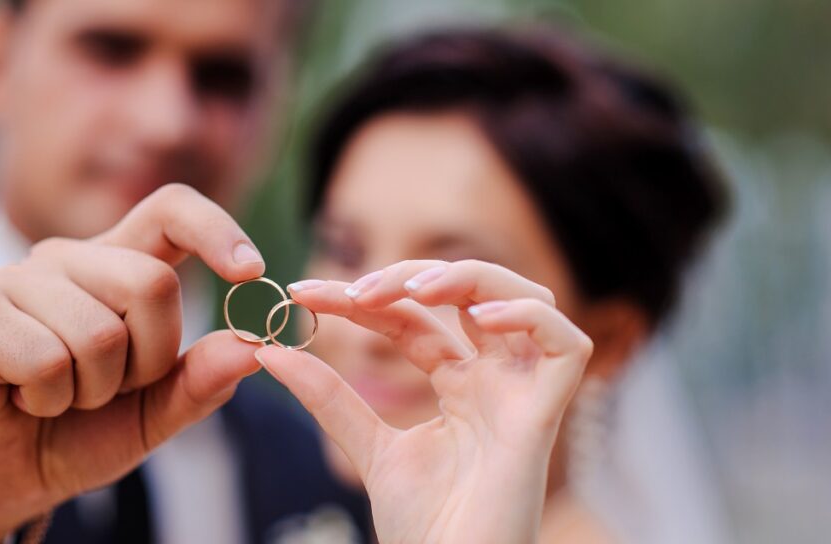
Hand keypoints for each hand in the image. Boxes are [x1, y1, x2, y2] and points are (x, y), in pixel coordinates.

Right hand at [0, 184, 265, 542]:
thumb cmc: (76, 434)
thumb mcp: (153, 415)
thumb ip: (200, 381)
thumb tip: (251, 346)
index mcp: (118, 266)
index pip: (171, 210)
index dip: (215, 229)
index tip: (251, 270)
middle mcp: (68, 258)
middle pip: (152, 283)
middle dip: (149, 360)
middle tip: (110, 389)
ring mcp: (16, 278)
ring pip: (100, 332)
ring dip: (93, 390)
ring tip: (61, 396)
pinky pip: (48, 360)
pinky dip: (49, 400)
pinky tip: (24, 399)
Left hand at [256, 260, 592, 543]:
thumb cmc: (424, 530)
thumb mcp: (367, 447)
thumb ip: (328, 398)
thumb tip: (268, 352)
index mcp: (460, 386)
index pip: (415, 318)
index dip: (365, 297)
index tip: (305, 292)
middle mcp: (496, 381)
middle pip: (471, 295)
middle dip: (412, 277)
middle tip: (355, 290)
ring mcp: (523, 395)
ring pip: (527, 299)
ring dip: (470, 279)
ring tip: (413, 289)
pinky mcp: (546, 417)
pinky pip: (566, 345)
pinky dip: (527, 315)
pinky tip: (478, 316)